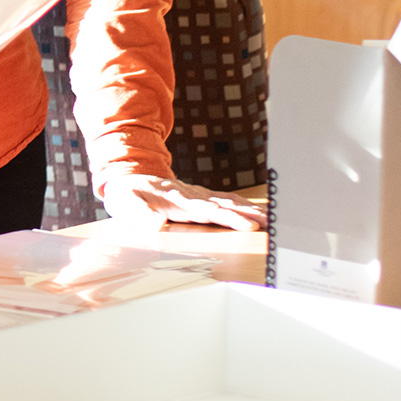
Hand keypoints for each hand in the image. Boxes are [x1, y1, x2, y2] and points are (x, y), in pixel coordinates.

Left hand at [102, 173, 266, 231]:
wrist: (127, 176)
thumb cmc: (127, 194)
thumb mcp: (126, 203)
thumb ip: (140, 213)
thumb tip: (156, 224)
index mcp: (176, 199)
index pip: (207, 211)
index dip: (228, 217)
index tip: (248, 224)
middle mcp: (191, 196)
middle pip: (225, 205)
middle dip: (249, 215)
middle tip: (273, 223)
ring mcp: (197, 196)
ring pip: (229, 201)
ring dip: (251, 210)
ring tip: (275, 218)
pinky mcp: (199, 198)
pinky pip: (225, 201)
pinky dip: (243, 205)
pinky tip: (259, 211)